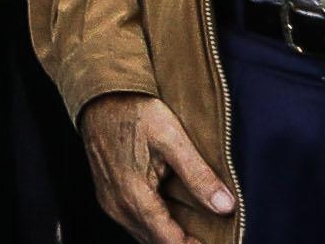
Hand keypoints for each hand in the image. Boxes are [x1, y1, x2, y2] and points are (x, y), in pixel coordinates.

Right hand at [81, 91, 243, 243]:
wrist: (98, 94)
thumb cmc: (134, 111)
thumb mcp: (172, 138)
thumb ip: (199, 175)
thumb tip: (226, 206)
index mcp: (133, 194)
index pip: (169, 241)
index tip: (219, 243)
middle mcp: (117, 205)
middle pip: (156, 242)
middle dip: (184, 243)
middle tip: (212, 237)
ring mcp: (110, 202)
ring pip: (145, 236)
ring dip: (170, 237)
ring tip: (198, 234)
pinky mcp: (109, 196)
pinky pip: (135, 224)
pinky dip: (156, 228)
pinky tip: (173, 220)